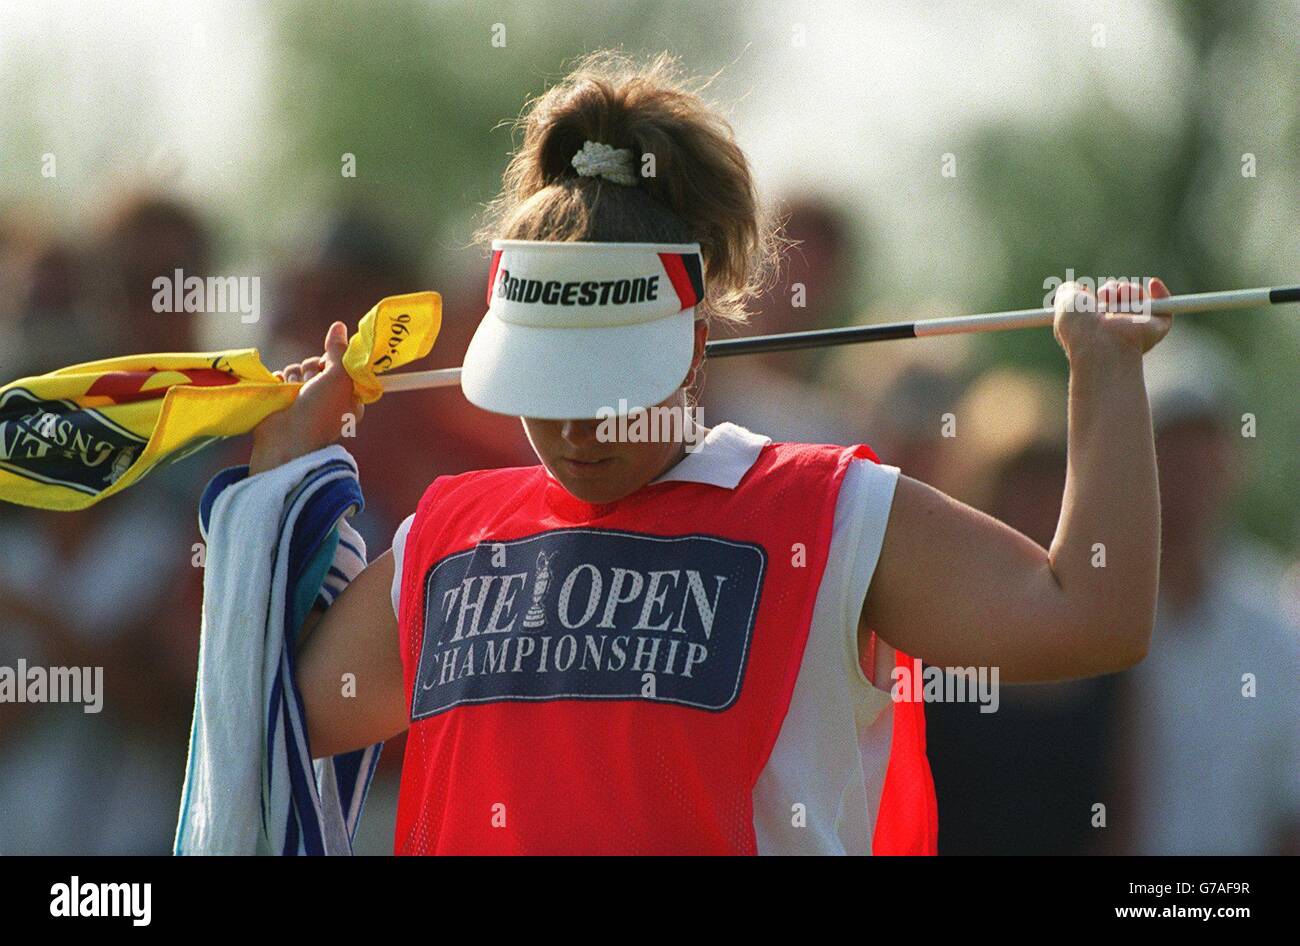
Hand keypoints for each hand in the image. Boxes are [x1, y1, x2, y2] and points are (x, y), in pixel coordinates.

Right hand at [249, 321, 362, 473]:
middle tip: (310, 386)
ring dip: (294, 377)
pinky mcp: (282, 400)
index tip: (328, 367)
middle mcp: (326, 398)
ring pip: (297, 369)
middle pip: (316, 364)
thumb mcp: (339, 378)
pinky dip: (279, 382)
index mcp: (347, 396)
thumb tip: (339, 326)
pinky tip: (280, 393)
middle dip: (311, 370)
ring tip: (294, 394)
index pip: (339, 365)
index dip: (331, 363)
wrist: (287, 440)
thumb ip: (339, 351)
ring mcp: (303, 399)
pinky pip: (280, 377)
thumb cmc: (320, 412)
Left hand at [1053, 277, 1173, 358]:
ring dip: (1127, 291)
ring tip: (1118, 300)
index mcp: (1095, 328)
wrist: (1101, 343)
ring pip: (1136, 295)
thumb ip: (1068, 291)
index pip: (1100, 305)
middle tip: (1104, 297)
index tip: (1086, 292)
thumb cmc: (1080, 327)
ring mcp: (1138, 327)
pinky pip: (1165, 305)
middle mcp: (1117, 328)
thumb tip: (1079, 288)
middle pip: (1119, 295)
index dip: (1097, 296)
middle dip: (1110, 290)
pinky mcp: (1158, 327)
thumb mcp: (1065, 303)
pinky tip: (1152, 285)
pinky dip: (1161, 293)